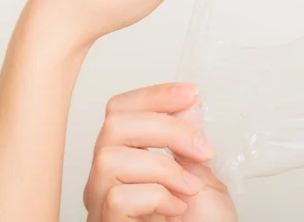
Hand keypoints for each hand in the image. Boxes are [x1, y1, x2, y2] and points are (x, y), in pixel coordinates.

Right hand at [84, 83, 236, 221]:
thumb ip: (189, 138)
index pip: (122, 109)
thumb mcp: (201, 172)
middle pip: (114, 124)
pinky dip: (157, 197)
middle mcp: (106, 176)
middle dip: (166, 128)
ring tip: (188, 189)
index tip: (191, 93)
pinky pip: (118, 196)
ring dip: (164, 168)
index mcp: (127, 155)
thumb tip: (187, 100)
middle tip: (202, 149)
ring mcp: (102, 201)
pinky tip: (175, 210)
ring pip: (110, 158)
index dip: (154, 94)